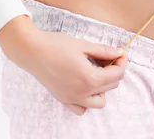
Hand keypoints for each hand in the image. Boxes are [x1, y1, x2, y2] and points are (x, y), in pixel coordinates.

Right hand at [0, 16, 126, 115]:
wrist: (32, 51)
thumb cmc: (56, 45)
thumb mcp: (84, 45)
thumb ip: (104, 51)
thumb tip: (120, 52)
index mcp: (90, 78)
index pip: (117, 74)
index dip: (122, 62)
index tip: (120, 53)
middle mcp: (83, 92)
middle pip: (111, 86)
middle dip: (114, 71)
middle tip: (107, 58)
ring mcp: (72, 98)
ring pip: (99, 102)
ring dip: (103, 89)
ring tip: (97, 73)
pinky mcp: (63, 99)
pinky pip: (81, 108)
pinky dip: (87, 100)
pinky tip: (84, 85)